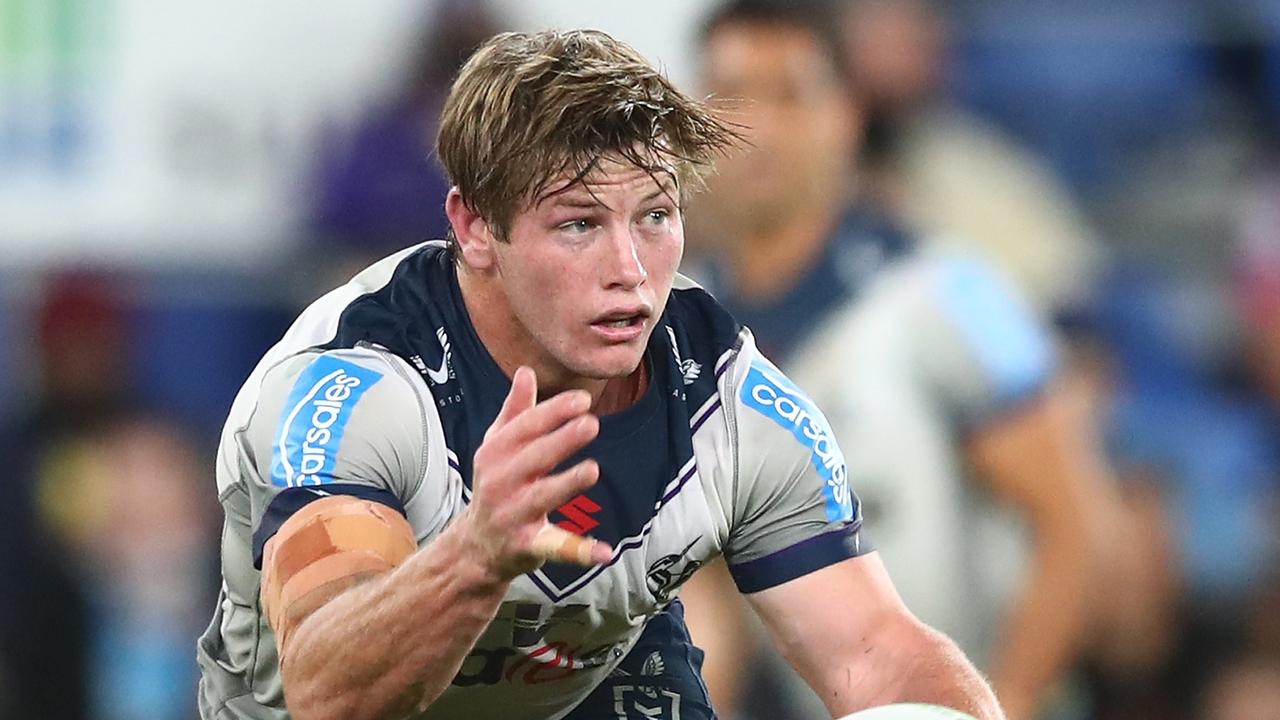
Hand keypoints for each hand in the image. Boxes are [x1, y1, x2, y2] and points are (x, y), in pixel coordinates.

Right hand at [461, 366, 612, 579]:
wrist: (475, 546)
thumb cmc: (496, 484)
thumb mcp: (498, 446)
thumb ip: (515, 410)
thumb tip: (526, 371)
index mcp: (495, 453)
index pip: (526, 427)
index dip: (554, 412)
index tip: (583, 400)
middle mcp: (500, 482)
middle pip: (534, 458)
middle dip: (561, 440)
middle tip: (591, 424)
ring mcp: (513, 515)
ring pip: (542, 497)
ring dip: (566, 484)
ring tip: (593, 469)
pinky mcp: (528, 546)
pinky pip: (556, 547)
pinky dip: (580, 552)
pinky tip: (605, 551)